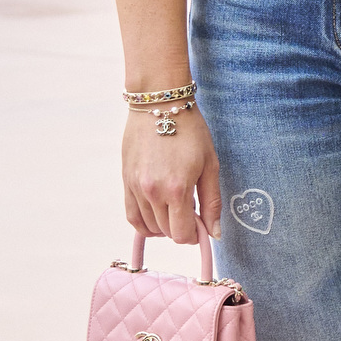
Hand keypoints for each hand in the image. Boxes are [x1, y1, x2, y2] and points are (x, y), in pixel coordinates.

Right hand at [122, 106, 222, 244]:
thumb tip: (214, 232)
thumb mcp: (210, 164)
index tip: (200, 225)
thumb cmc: (190, 131)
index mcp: (177, 188)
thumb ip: (212, 202)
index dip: (193, 236)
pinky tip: (156, 215)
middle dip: (181, 228)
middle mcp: (153, 191)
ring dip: (163, 226)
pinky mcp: (125, 180)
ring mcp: (136, 187)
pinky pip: (131, 215)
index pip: (181, 234)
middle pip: (165, 232)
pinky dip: (144, 223)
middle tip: (191, 212)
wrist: (159, 104)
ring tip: (174, 209)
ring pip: (148, 226)